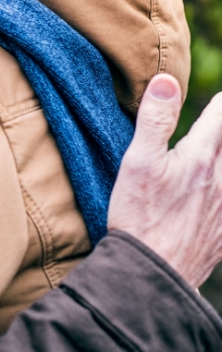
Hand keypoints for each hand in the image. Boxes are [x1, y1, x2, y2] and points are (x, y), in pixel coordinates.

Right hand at [108, 74, 221, 288]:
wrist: (152, 271)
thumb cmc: (139, 215)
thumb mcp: (137, 162)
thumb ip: (155, 119)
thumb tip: (167, 80)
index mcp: (199, 157)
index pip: (219, 116)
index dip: (219, 103)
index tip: (218, 97)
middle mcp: (221, 179)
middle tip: (217, 120)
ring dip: (221, 157)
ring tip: (213, 153)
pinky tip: (216, 195)